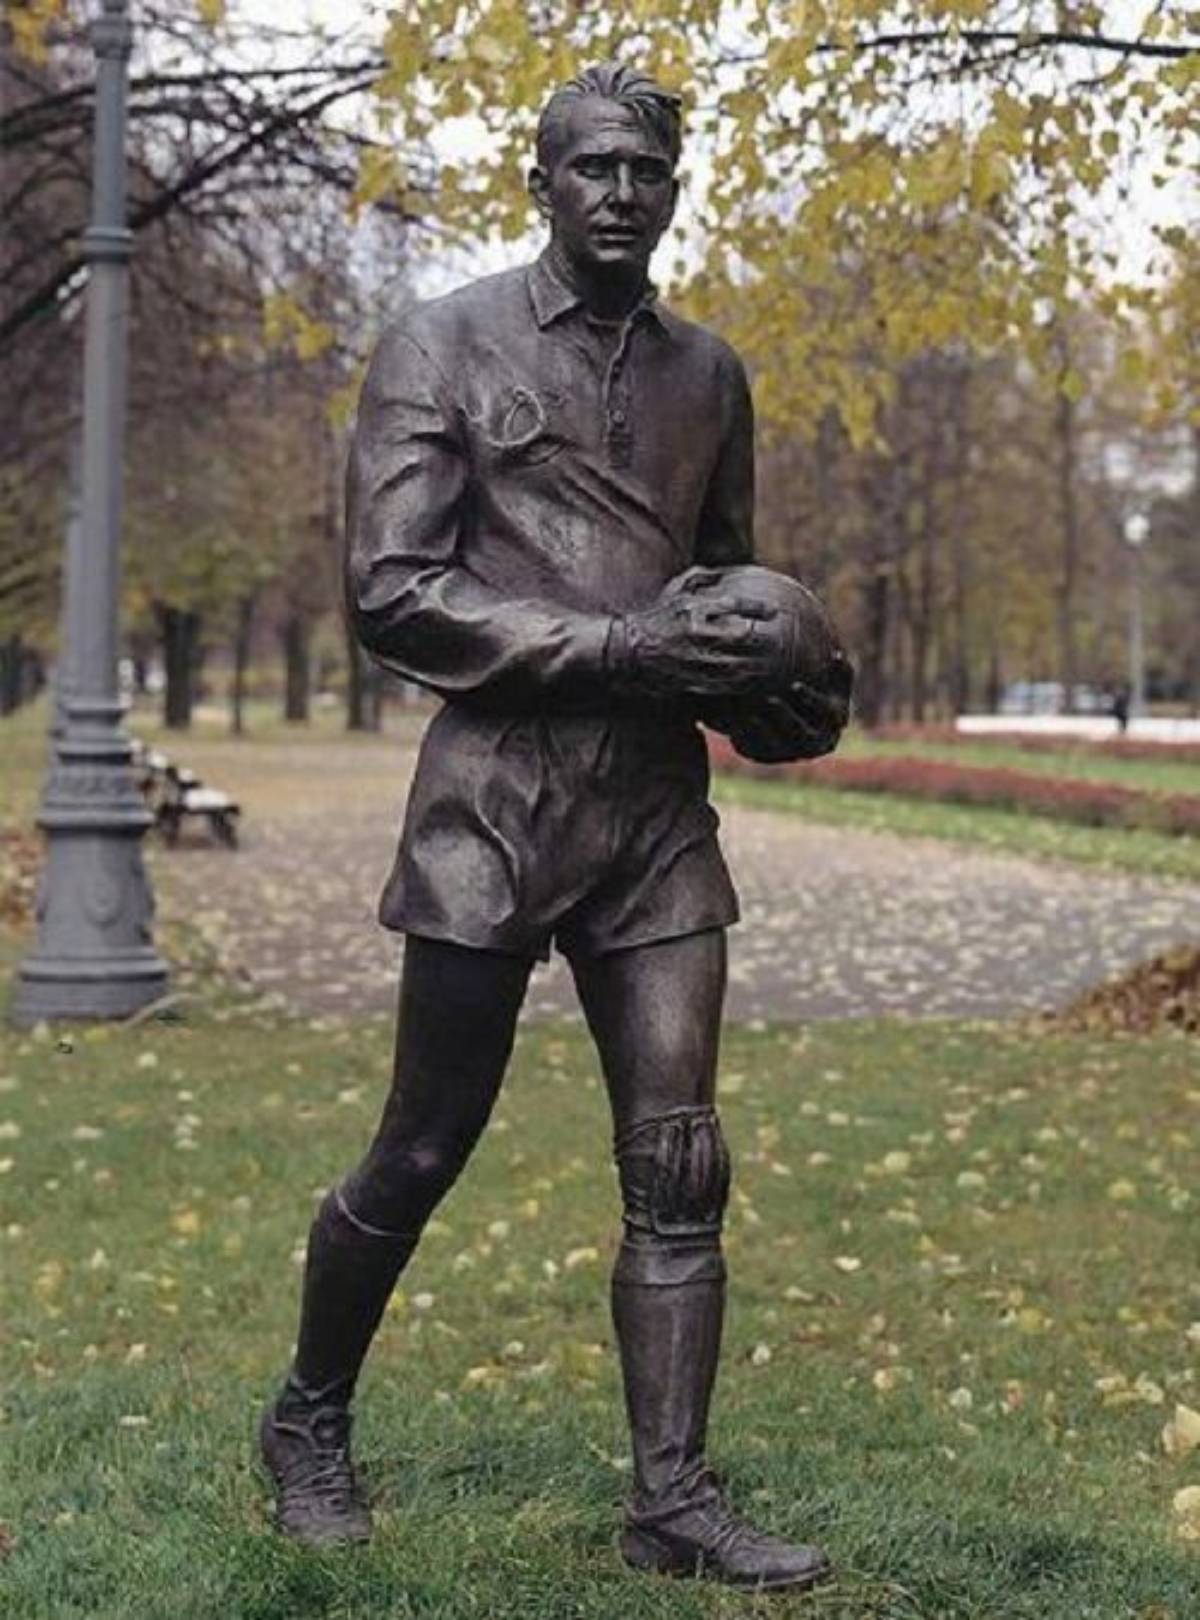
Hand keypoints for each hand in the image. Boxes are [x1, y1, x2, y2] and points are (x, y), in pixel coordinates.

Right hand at [614, 588, 782, 698]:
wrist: (623, 652)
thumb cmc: (653, 618)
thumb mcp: (674, 590)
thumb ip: (702, 577)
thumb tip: (731, 570)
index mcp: (692, 608)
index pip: (734, 604)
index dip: (758, 608)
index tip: (776, 612)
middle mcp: (694, 632)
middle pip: (741, 636)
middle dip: (764, 640)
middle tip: (783, 643)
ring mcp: (692, 660)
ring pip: (737, 665)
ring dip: (759, 667)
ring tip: (777, 669)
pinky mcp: (689, 682)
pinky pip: (723, 687)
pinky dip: (742, 687)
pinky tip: (757, 688)